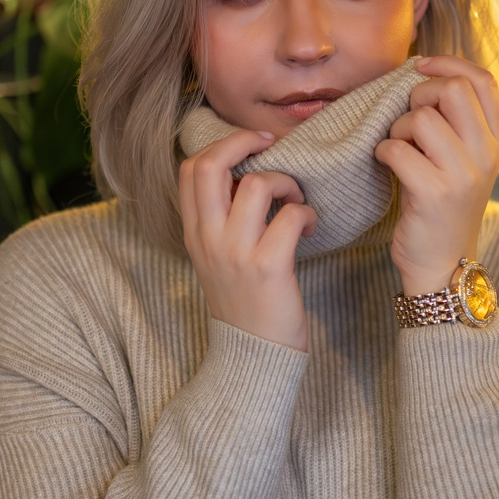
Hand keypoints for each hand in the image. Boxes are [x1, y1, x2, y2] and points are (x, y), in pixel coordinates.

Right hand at [179, 129, 317, 350]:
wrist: (253, 356)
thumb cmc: (244, 303)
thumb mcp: (217, 259)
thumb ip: (220, 221)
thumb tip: (247, 177)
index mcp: (194, 233)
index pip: (190, 169)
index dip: (222, 146)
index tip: (251, 147)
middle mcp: (208, 239)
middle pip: (209, 165)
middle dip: (244, 142)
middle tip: (273, 147)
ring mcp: (235, 252)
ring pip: (258, 183)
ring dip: (287, 182)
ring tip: (296, 202)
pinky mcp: (268, 267)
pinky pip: (291, 216)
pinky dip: (307, 214)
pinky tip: (308, 229)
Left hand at [374, 55, 498, 296]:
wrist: (445, 266)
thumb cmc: (444, 208)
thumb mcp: (464, 163)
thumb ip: (456, 123)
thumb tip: (423, 75)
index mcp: (494, 142)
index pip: (482, 80)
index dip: (448, 62)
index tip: (420, 66)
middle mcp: (486, 155)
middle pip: (451, 89)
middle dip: (419, 96)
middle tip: (409, 123)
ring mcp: (463, 175)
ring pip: (421, 118)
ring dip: (398, 130)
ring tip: (400, 152)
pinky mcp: (434, 193)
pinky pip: (397, 149)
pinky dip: (383, 153)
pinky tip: (387, 167)